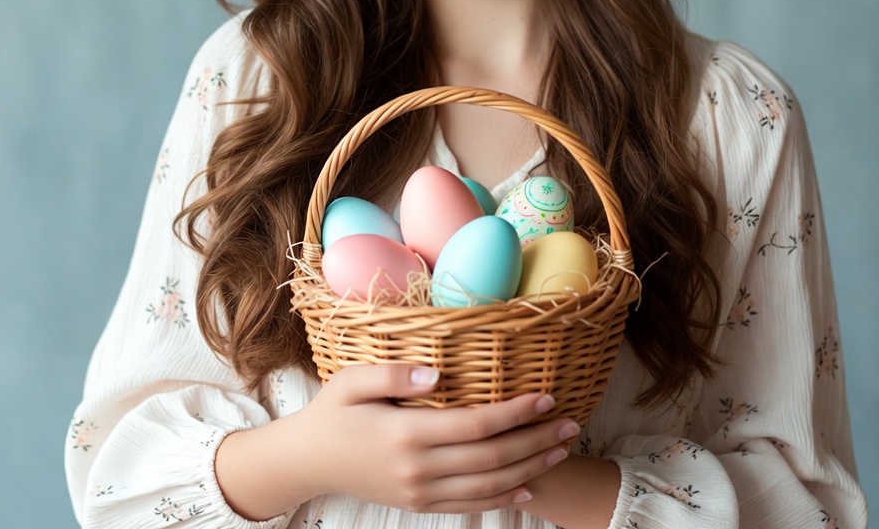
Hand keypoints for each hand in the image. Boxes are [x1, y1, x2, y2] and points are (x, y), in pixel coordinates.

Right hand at [299, 363, 580, 513]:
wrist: (308, 462)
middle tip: (570, 423)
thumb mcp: (353, 381)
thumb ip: (394, 374)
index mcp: (406, 433)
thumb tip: (437, 372)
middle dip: (536, 440)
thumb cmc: (332, 412)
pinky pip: (471, 505)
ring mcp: (421, 492)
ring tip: (560, 449)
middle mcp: (419, 468)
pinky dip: (504, 497)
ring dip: (530, 467)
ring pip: (489, 484)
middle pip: (492, 457)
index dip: (516, 412)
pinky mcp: (419, 504)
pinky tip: (529, 486)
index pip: (476, 424)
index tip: (546, 397)